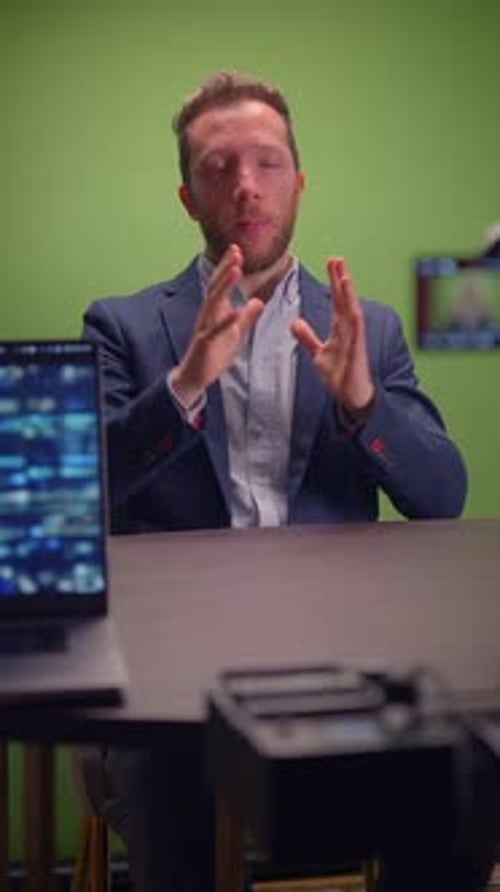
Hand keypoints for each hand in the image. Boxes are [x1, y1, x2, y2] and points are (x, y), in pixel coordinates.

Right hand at [171, 244, 263, 406]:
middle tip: (236, 250)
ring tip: (235, 270)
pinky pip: (215, 330)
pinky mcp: (204, 343)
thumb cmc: (214, 353)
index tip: (237, 249)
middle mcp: (208, 315)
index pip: (221, 284)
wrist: (195, 376)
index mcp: (215, 311)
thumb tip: (258, 301)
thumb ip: (247, 318)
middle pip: (216, 287)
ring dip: (224, 286)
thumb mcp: (235, 334)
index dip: (228, 267)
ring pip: (213, 302)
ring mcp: (205, 327)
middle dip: (225, 268)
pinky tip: (236, 311)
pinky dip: (226, 320)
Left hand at [291, 257, 375, 415]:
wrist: (351, 397)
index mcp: (340, 328)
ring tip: (343, 273)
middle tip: (337, 258)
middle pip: (345, 299)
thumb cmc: (340, 376)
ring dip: (348, 291)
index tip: (332, 263)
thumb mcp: (318, 354)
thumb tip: (295, 322)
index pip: (337, 300)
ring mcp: (354, 337)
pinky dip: (353, 311)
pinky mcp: (358, 348)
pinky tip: (350, 300)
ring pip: (352, 308)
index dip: (334, 282)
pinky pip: (356, 326)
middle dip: (341, 279)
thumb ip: (308, 337)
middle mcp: (349, 329)